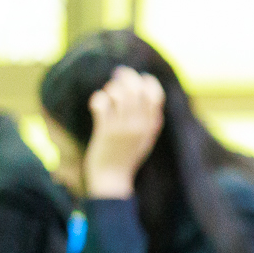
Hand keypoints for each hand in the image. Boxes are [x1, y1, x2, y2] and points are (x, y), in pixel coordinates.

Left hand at [83, 66, 163, 198]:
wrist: (113, 178)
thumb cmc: (127, 155)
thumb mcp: (145, 137)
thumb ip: (147, 117)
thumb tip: (140, 88)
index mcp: (152, 125)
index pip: (156, 94)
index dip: (146, 81)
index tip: (138, 78)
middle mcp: (140, 125)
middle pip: (136, 89)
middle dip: (126, 76)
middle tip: (118, 74)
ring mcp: (122, 128)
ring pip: (118, 93)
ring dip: (111, 88)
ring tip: (108, 94)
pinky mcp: (105, 131)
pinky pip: (101, 103)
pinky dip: (98, 98)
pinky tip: (98, 104)